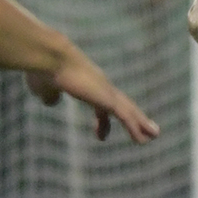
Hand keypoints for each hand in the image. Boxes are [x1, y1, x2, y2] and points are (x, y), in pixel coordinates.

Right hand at [26, 51, 159, 142]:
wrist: (50, 58)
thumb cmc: (43, 69)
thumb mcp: (43, 87)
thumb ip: (48, 94)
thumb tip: (50, 101)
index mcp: (86, 84)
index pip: (100, 104)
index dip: (102, 120)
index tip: (101, 136)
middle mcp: (100, 85)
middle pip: (121, 105)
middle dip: (133, 118)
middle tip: (145, 130)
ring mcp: (106, 91)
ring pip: (128, 110)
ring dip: (141, 123)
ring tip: (154, 135)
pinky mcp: (107, 98)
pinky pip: (126, 116)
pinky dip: (135, 127)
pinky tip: (143, 140)